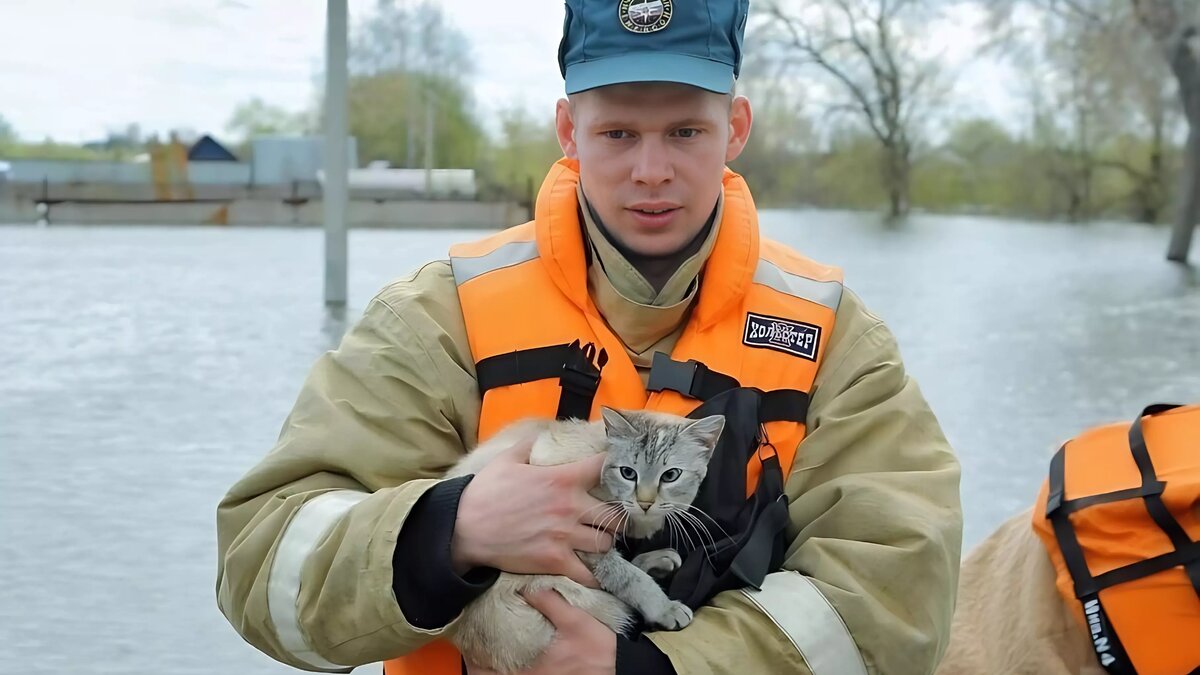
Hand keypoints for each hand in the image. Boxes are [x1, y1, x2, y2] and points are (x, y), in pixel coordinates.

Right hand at [451, 436, 616, 586]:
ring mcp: (565, 536)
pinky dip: (595, 576)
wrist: (464, 528)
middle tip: (611, 519)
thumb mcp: (507, 459)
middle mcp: (570, 507)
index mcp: (563, 479)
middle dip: (617, 517)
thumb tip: (538, 435)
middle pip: (615, 515)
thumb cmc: (485, 493)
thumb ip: (528, 445)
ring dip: (605, 543)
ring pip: (606, 543)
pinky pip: (588, 574)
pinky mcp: (555, 561)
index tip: (619, 470)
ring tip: (598, 542)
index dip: (615, 466)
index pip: (603, 467)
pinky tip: (595, 574)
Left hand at [466, 589, 616, 674]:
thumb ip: (550, 602)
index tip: (466, 655)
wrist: (624, 667)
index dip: (477, 665)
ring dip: (499, 673)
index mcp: (536, 666)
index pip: (495, 672)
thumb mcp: (576, 619)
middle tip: (471, 661)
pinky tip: (516, 665)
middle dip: (484, 671)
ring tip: (484, 664)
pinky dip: (518, 673)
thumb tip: (527, 587)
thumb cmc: (599, 647)